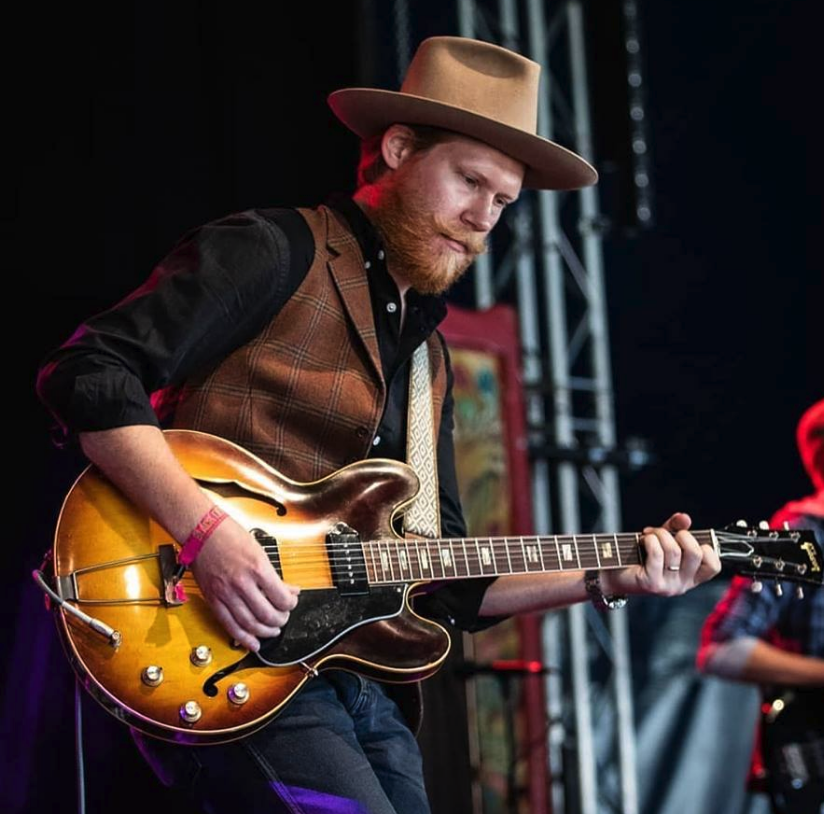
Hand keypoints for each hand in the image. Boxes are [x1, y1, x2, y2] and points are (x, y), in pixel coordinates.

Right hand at [190, 516, 299, 651]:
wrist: (202, 530)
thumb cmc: (229, 535)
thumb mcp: (259, 551)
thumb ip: (274, 575)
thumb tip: (290, 590)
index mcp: (257, 568)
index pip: (281, 598)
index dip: (290, 605)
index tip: (291, 603)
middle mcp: (241, 583)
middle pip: (267, 614)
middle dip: (280, 620)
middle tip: (283, 617)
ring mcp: (225, 593)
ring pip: (249, 624)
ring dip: (265, 632)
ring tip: (272, 630)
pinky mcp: (213, 600)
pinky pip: (229, 625)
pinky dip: (243, 638)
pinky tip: (252, 643)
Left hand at [602, 512, 720, 596]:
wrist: (612, 573)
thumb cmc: (639, 556)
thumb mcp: (662, 541)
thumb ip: (676, 529)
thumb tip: (685, 517)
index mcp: (690, 577)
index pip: (714, 565)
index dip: (706, 547)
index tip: (687, 539)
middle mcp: (682, 585)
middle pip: (696, 553)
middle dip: (681, 535)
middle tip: (665, 533)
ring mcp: (668, 586)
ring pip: (674, 550)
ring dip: (660, 535)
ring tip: (649, 535)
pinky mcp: (652, 583)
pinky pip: (657, 553)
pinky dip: (650, 540)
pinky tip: (643, 541)